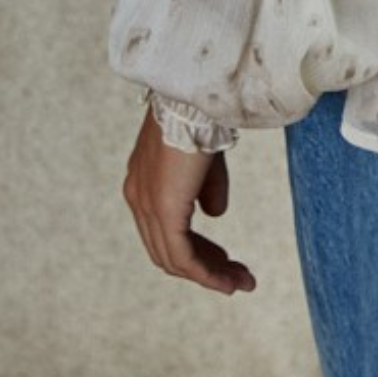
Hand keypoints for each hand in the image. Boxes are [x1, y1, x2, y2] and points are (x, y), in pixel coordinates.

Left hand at [123, 105, 255, 294]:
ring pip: (174, 259)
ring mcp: (147, 206)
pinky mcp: (163, 211)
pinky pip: (183, 257)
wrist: (194, 94)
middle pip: (167, 250)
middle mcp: (138, 197)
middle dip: (205, 266)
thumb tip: (215, 214)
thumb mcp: (205, 156)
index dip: (195, 247)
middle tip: (235, 277)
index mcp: (143, 181)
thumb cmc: (202, 113)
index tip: (224, 259)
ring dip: (209, 274)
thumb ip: (207, 187)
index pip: (164, 229)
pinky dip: (206, 274)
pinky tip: (227, 280)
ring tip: (239, 282)